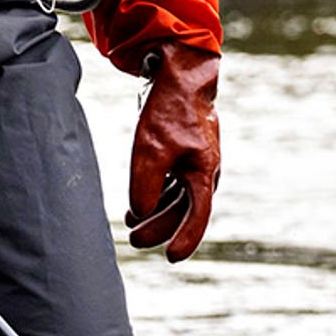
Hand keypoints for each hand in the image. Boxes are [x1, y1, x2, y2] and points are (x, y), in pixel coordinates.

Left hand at [128, 49, 220, 260]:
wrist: (178, 76)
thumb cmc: (168, 111)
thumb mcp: (149, 149)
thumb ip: (145, 186)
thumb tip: (140, 215)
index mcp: (204, 171)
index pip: (198, 215)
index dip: (185, 239)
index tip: (171, 258)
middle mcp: (204, 171)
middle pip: (184, 210)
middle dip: (160, 228)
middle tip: (134, 241)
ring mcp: (195, 162)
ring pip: (178, 199)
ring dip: (156, 214)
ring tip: (131, 227)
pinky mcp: (184, 153)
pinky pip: (173, 185)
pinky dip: (156, 198)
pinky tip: (137, 207)